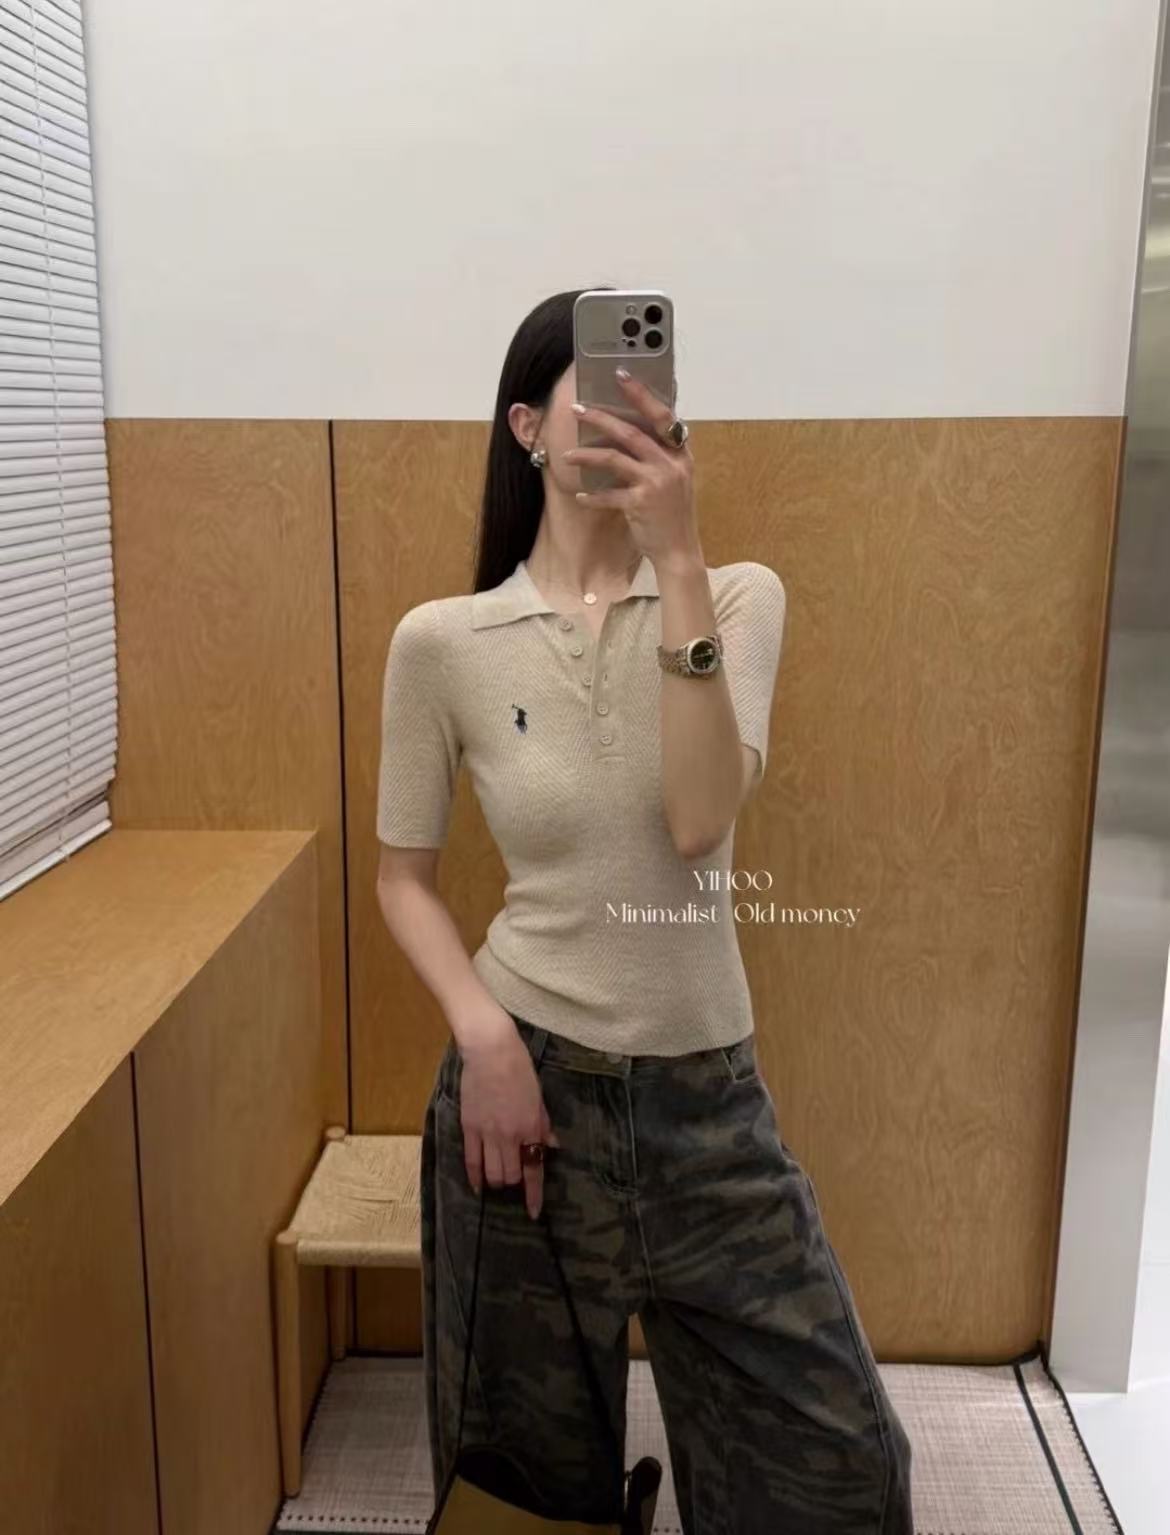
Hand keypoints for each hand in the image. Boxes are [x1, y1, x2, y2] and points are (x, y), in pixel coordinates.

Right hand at [456, 1010, 560, 1219]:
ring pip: (492, 1172)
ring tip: (498, 1178)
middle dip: (514, 1182)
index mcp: (531, 1128)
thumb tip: (552, 1145)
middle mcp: (511, 1136)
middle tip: (514, 1178)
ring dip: (497, 1180)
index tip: (533, 1213)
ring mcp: (488, 1133)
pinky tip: (476, 1186)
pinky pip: (471, 1160)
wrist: (491, 1051)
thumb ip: (543, 1124)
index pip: (535, 1170)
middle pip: (511, 1175)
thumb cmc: (519, 1068)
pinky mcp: (469, 1127)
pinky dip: (474, 1177)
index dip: (534, 1195)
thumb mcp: (539, 1097)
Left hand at [562, 367, 700, 570]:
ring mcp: (657, 483)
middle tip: (577, 409)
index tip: (621, 374)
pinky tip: (579, 495)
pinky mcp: (641, 504)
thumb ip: (660, 455)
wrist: (679, 551)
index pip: (661, 414)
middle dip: (600, 418)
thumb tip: (629, 431)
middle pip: (630, 431)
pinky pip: (608, 494)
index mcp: (680, 454)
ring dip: (587, 454)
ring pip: (614, 458)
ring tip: (567, 454)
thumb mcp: (674, 479)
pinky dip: (592, 495)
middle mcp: (671, 464)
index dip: (641, 393)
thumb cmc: (672, 514)